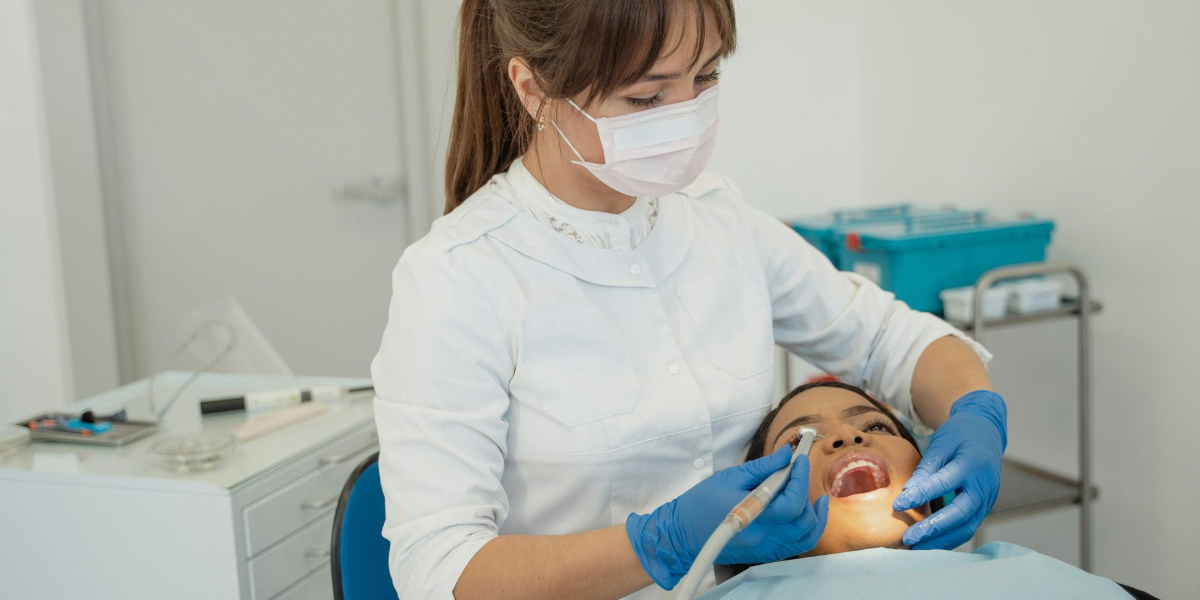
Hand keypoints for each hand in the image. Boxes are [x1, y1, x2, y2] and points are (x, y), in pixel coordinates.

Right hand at [626, 446, 828, 588]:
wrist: (682, 534)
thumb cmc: (701, 504)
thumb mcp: (730, 477)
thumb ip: (763, 467)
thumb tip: (786, 454)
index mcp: (753, 517)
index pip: (791, 502)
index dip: (800, 478)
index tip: (799, 459)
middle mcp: (763, 537)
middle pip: (802, 519)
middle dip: (805, 491)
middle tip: (797, 471)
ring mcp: (766, 549)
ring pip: (805, 536)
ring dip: (813, 514)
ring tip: (811, 494)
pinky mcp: (765, 553)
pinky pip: (797, 545)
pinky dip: (807, 529)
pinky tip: (806, 512)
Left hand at [893, 390, 1006, 549]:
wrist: (987, 431)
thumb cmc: (960, 435)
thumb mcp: (942, 443)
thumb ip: (926, 468)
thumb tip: (907, 491)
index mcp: (972, 463)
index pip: (944, 483)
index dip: (920, 495)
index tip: (897, 505)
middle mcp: (984, 484)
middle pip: (960, 513)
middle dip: (933, 528)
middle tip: (908, 538)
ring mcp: (989, 498)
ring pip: (968, 526)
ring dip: (942, 540)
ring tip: (917, 548)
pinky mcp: (986, 506)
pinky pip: (970, 526)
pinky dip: (951, 537)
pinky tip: (931, 543)